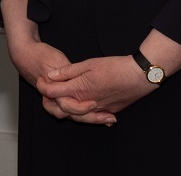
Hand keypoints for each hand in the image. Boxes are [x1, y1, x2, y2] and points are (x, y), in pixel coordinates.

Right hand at [6, 32, 111, 123]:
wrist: (24, 54)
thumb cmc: (39, 55)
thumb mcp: (56, 59)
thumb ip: (69, 72)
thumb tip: (83, 80)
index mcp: (53, 89)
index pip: (68, 105)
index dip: (81, 108)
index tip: (94, 104)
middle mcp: (53, 97)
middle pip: (73, 115)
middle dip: (91, 118)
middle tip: (109, 118)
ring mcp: (55, 98)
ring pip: (73, 115)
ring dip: (91, 118)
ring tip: (108, 118)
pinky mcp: (59, 96)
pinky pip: (73, 108)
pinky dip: (86, 112)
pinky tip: (100, 112)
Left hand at [36, 55, 152, 123]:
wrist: (139, 76)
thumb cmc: (115, 67)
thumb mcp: (88, 64)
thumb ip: (68, 71)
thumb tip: (51, 76)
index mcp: (78, 89)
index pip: (52, 92)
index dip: (43, 86)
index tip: (40, 81)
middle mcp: (86, 103)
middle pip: (61, 109)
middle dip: (50, 102)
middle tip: (47, 94)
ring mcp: (98, 109)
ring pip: (76, 116)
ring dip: (66, 110)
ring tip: (61, 102)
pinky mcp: (109, 111)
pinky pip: (93, 116)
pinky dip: (85, 113)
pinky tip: (83, 107)